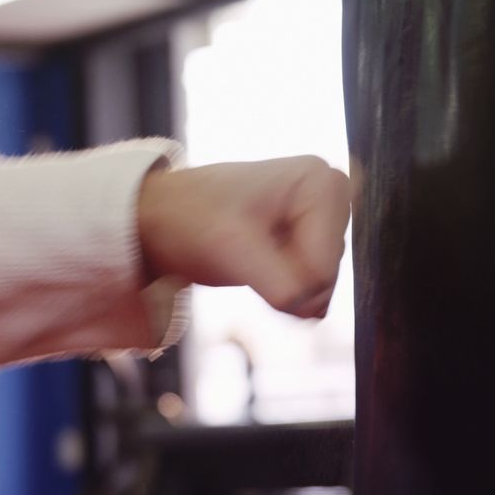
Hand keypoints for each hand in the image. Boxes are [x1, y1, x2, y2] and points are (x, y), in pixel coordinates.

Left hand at [137, 156, 351, 318]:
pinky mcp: (311, 240)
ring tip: (244, 253)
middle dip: (282, 280)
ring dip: (278, 284)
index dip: (283, 277)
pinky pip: (309, 287)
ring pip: (318, 286)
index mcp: (322, 184)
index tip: (242, 251)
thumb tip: (314, 311)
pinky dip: (280, 286)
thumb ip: (281, 283)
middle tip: (241, 255)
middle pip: (325, 277)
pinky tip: (255, 260)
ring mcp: (323, 219)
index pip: (323, 268)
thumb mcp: (231, 248)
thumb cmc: (189, 218)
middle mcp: (332, 196)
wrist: (161, 217)